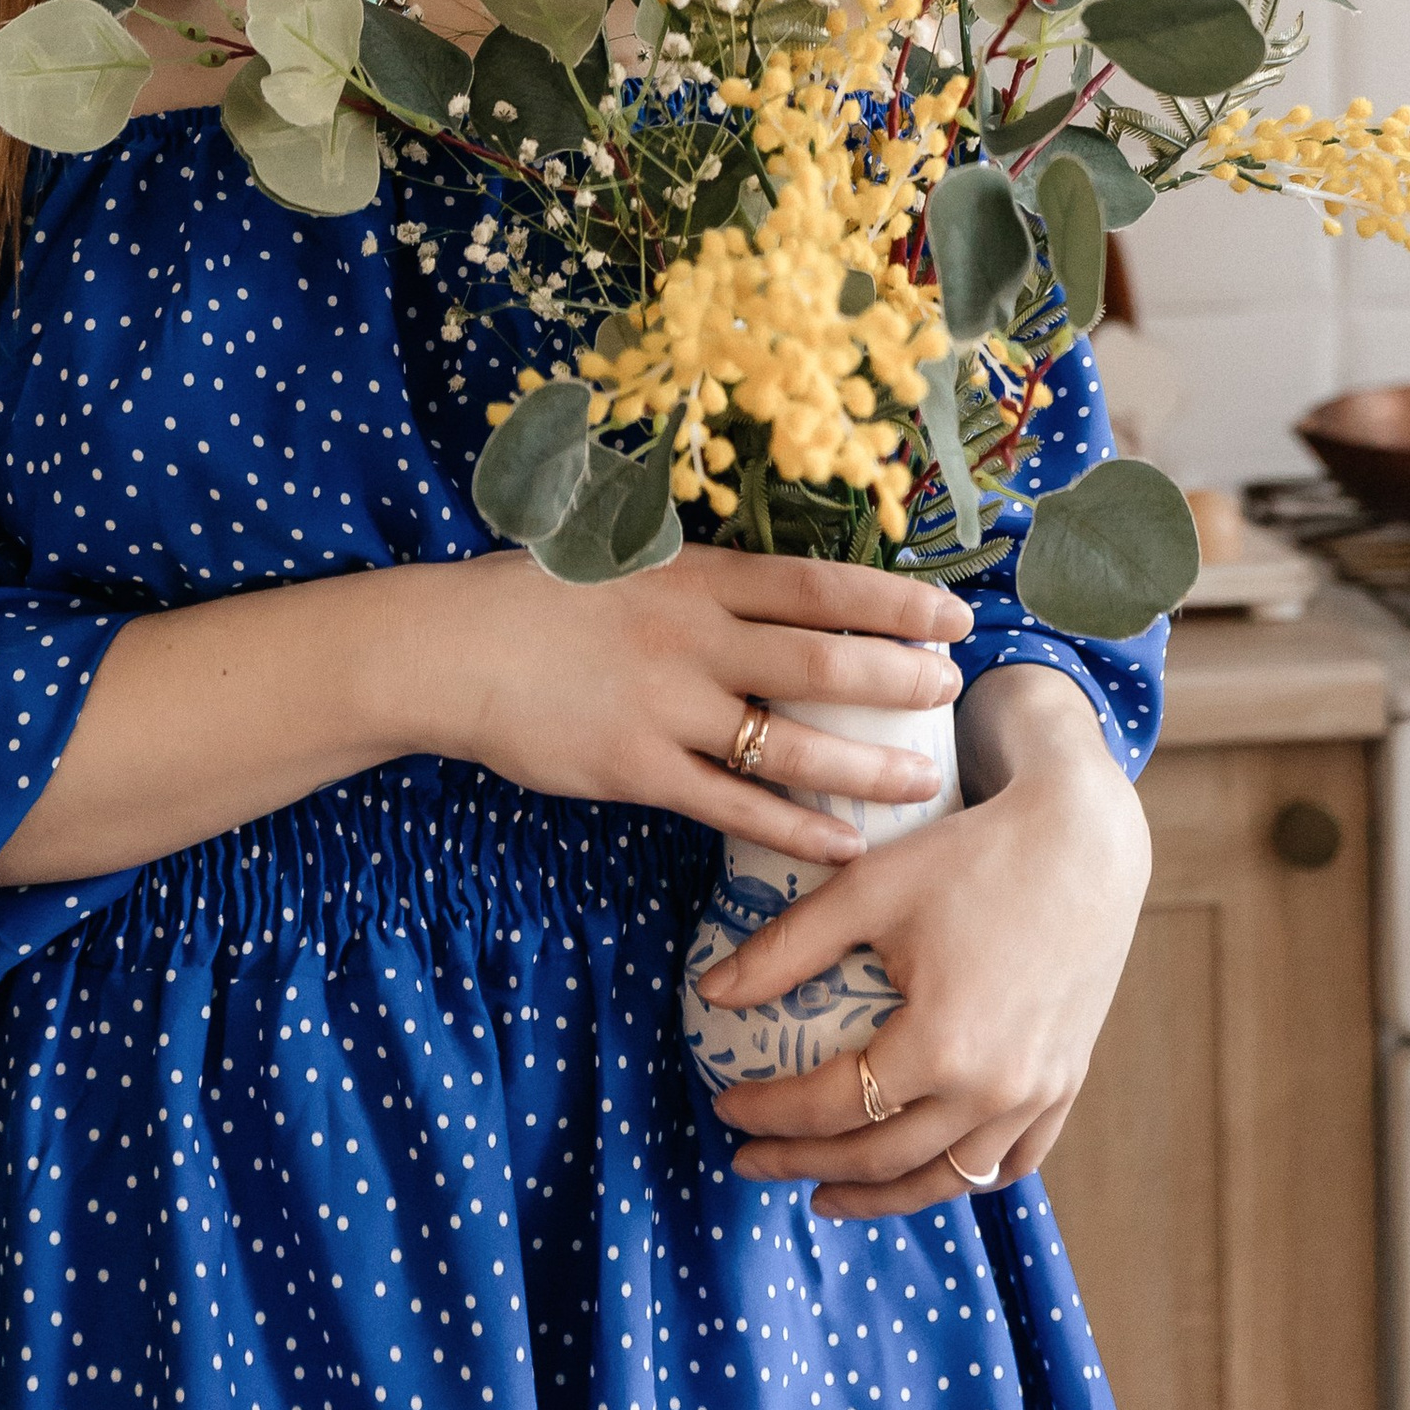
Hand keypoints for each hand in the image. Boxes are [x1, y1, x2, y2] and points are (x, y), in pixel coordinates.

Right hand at [426, 546, 974, 870]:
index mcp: (699, 578)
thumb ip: (707, 581)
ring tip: (924, 780)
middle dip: (899, 679)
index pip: (819, 586)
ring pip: (791, 742)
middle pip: (822, 660)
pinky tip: (844, 847)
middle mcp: (695, 639)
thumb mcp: (631, 562)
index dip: (894, 600)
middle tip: (953, 693)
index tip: (953, 613)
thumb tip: (786, 590)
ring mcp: (668, 708)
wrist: (455, 648)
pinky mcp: (638, 770)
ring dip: (866, 765)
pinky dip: (795, 828)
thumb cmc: (545, 599)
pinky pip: (735, 806)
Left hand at [700, 668, 1148, 1214]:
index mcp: (941, 1047)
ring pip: (947, 1178)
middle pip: (883, 1157)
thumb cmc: (971, 855)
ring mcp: (1037, 1096)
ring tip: (825, 1191)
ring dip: (880, 1192)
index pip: (832, 1105)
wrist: (1084, 840)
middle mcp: (994, 1090)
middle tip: (751, 1160)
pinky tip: (923, 1170)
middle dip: (805, 1164)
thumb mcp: (868, 889)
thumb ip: (787, 948)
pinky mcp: (1067, 1085)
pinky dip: (959, 1177)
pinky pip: (1010, 1163)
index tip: (727, 1107)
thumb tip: (710, 993)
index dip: (771, 1114)